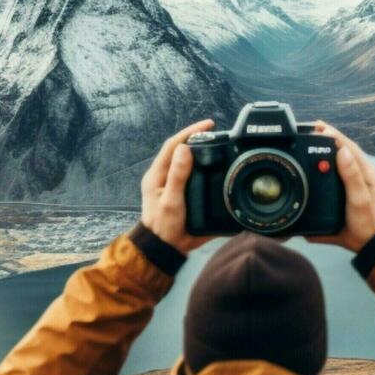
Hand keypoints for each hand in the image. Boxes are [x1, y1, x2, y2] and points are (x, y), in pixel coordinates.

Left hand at [140, 119, 217, 253]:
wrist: (164, 250)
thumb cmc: (163, 228)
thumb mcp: (171, 201)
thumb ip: (178, 176)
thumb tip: (184, 149)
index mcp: (157, 175)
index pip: (173, 145)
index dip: (190, 131)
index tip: (208, 124)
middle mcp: (163, 177)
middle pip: (180, 150)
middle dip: (197, 138)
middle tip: (216, 133)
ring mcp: (172, 186)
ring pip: (187, 162)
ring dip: (200, 152)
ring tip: (217, 146)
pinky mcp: (180, 195)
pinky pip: (192, 176)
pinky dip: (203, 168)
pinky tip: (214, 168)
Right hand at [305, 122, 374, 252]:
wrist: (371, 245)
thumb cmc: (367, 223)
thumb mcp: (359, 199)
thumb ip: (351, 177)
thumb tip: (342, 152)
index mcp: (367, 173)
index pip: (349, 147)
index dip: (334, 135)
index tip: (319, 127)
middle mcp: (362, 175)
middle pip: (344, 151)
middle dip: (328, 138)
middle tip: (311, 130)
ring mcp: (356, 184)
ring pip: (340, 161)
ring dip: (327, 150)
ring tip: (312, 141)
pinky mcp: (349, 193)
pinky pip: (337, 174)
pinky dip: (327, 166)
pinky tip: (317, 165)